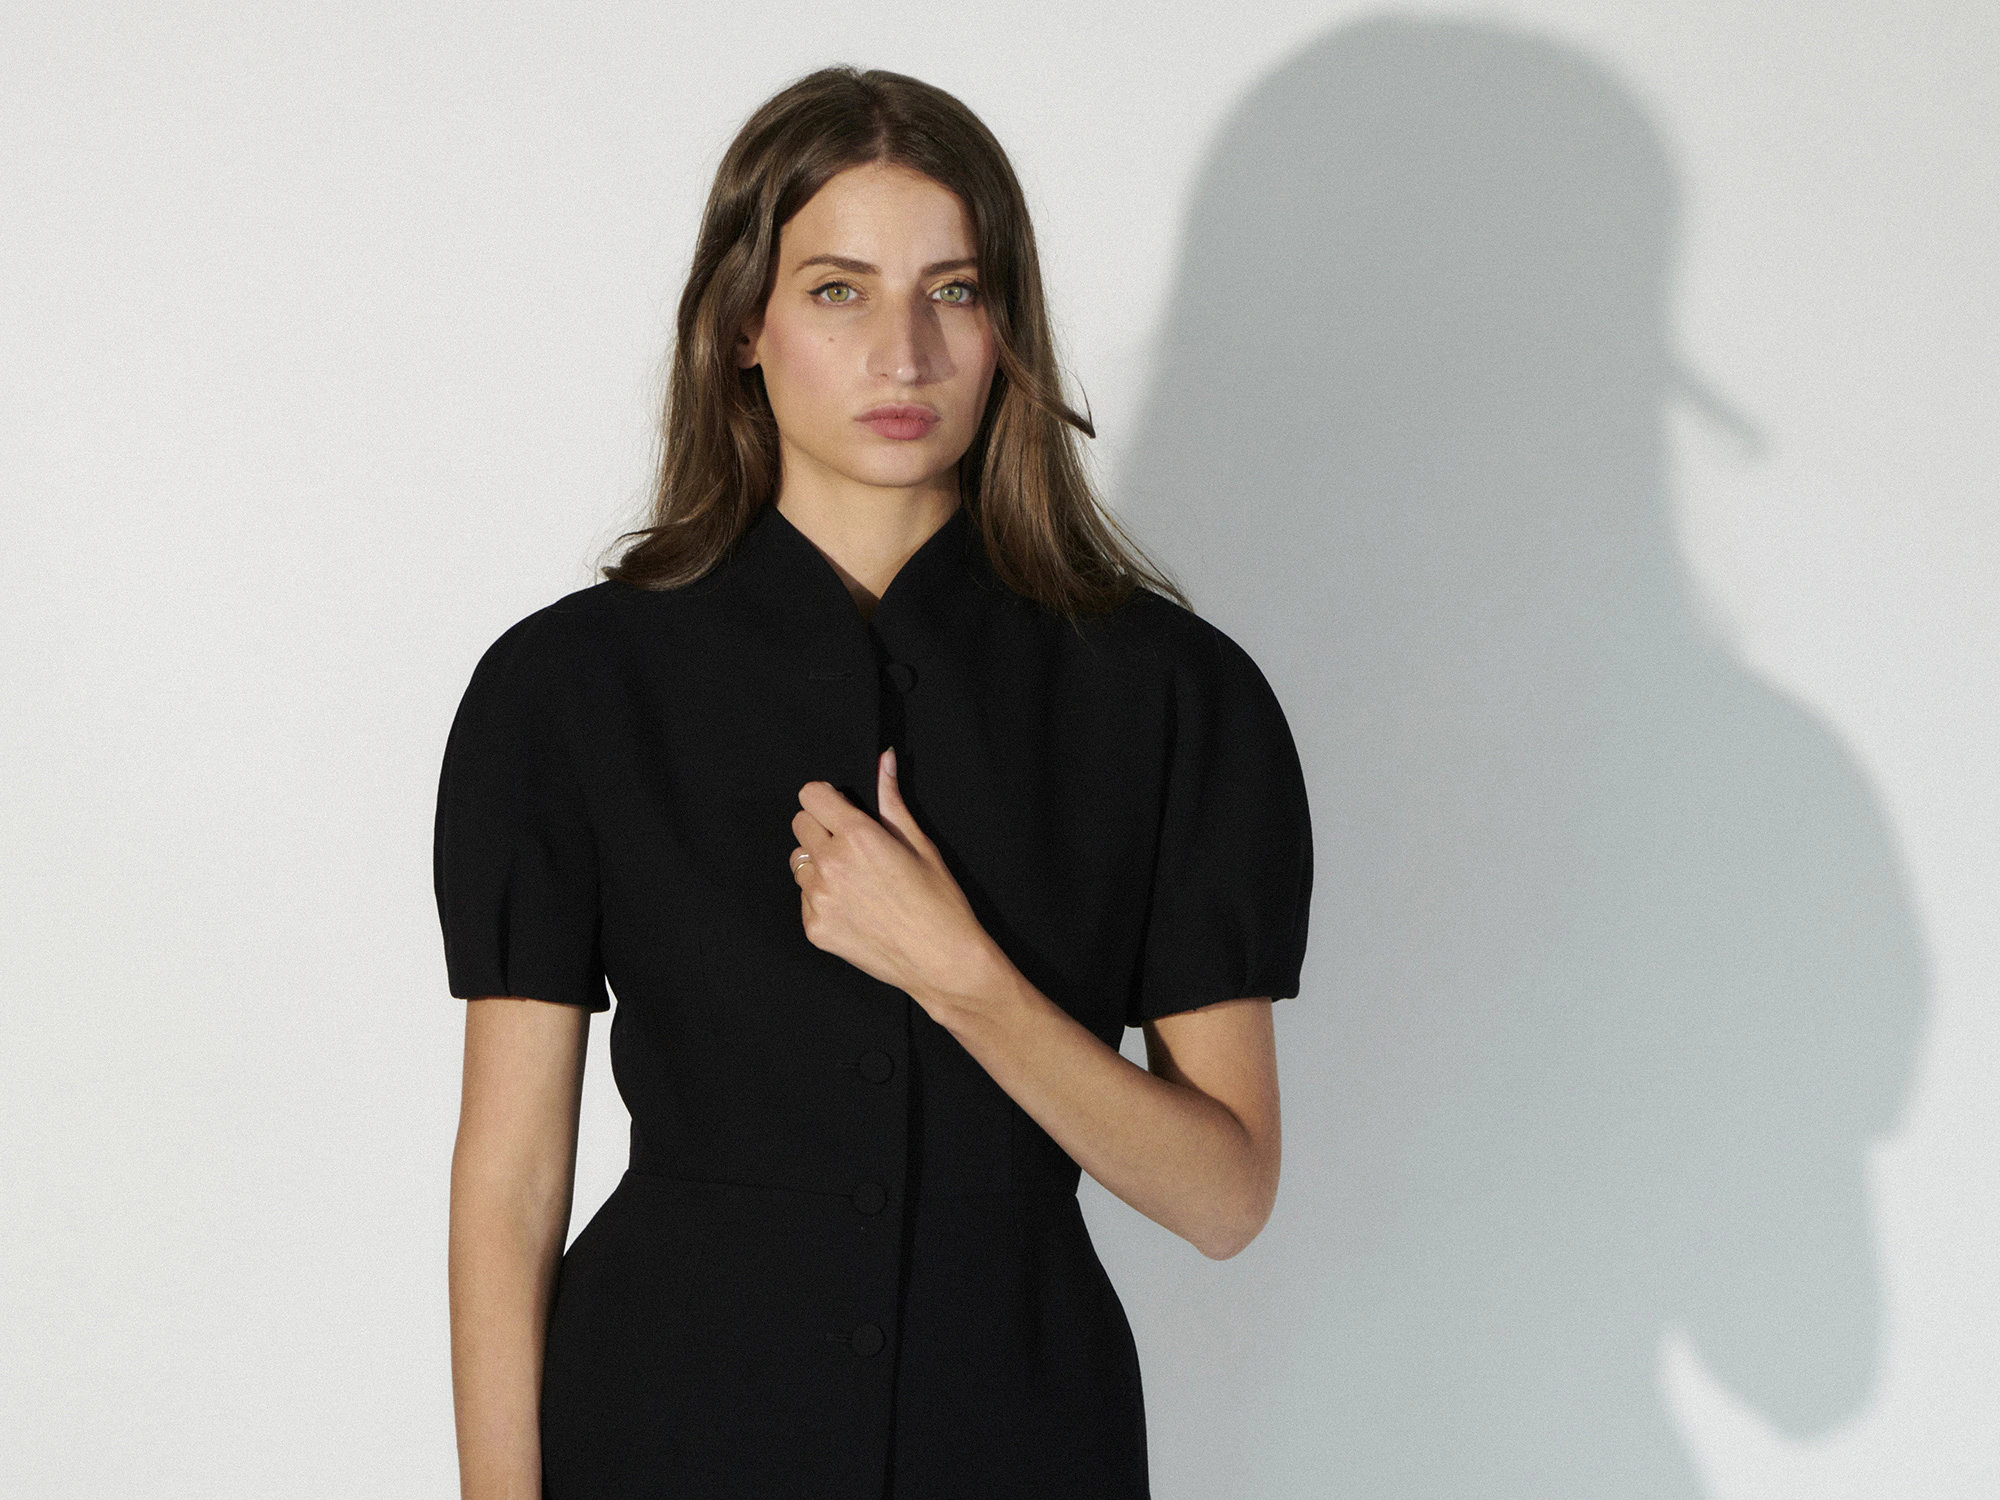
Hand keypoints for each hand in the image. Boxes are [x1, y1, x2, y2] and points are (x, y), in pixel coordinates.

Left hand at [790, 747, 1003, 1012]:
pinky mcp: (815, 928)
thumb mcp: (920, 844)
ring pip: (799, 863)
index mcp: (858, 837)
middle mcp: (832, 865)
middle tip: (851, 846)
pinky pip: (805, 899)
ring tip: (855, 881)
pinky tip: (855, 909)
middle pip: (799, 824)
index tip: (839, 807)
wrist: (941, 961)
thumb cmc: (940, 903)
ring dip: (819, 865)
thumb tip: (883, 759)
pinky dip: (823, 899)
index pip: (810, 795)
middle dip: (821, 827)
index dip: (826, 798)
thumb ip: (891, 800)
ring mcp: (819, 899)